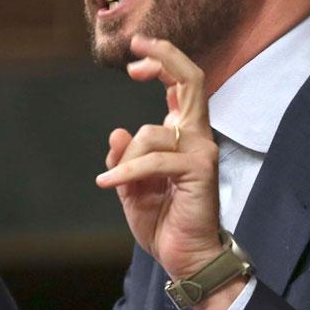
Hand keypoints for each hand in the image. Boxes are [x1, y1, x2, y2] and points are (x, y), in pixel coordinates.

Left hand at [96, 35, 224, 283]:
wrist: (186, 257)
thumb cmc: (164, 221)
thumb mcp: (132, 187)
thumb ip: (125, 159)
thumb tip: (117, 133)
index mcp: (183, 134)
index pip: (182, 83)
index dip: (163, 59)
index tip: (136, 51)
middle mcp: (197, 136)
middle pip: (192, 79)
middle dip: (165, 57)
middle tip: (136, 52)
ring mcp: (202, 151)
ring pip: (152, 131)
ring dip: (125, 158)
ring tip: (115, 183)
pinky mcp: (199, 170)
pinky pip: (154, 160)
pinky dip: (126, 173)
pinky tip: (108, 185)